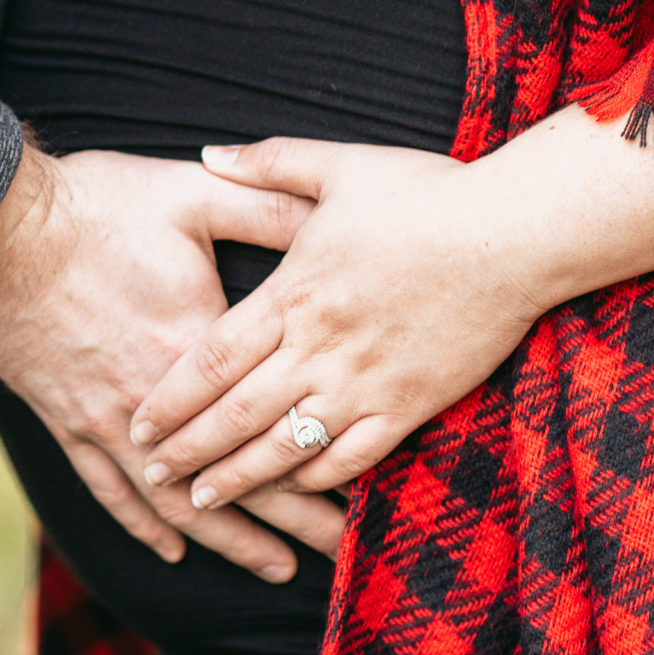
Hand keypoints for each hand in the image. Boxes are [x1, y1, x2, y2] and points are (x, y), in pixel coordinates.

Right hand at [0, 145, 347, 580]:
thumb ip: (266, 206)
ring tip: (275, 570)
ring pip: (177, 501)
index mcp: (202, 350)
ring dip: (230, 540)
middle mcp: (158, 404)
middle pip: (241, 481)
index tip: (368, 493)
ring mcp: (107, 419)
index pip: (278, 427)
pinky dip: (143, 525)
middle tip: (343, 556)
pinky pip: (108, 489)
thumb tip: (332, 212)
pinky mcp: (66, 420)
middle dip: (297, 525)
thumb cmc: (95, 207)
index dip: (327, 466)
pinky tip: (174, 550)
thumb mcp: (192, 195)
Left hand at [129, 138, 547, 511]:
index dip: (170, 398)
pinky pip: (353, 456)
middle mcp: (320, 347)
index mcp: (293, 293)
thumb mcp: (339, 165)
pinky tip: (291, 490)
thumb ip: (267, 162)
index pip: (211, 359)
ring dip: (239, 478)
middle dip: (188, 450)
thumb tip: (208, 152)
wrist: (515, 234)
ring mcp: (366, 382)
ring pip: (287, 446)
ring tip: (202, 502)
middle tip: (152, 473)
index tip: (137, 423)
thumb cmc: (427, 194)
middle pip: (237, 413)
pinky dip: (316, 478)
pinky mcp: (412, 404)